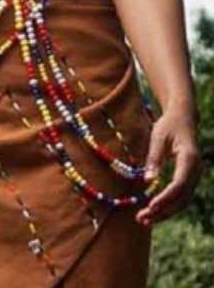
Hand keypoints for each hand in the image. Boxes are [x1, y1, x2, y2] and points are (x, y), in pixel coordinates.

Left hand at [136, 107, 201, 225]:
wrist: (183, 118)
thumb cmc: (168, 125)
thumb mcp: (157, 137)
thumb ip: (154, 158)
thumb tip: (147, 181)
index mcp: (190, 158)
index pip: (179, 184)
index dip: (165, 197)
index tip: (150, 207)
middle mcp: (196, 170)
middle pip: (182, 197)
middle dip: (163, 211)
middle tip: (142, 219)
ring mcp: (194, 175)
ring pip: (182, 200)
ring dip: (165, 212)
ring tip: (144, 220)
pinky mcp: (189, 178)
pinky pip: (180, 196)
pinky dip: (168, 205)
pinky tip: (152, 211)